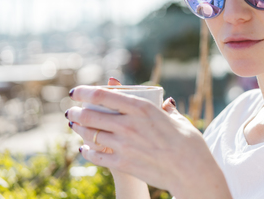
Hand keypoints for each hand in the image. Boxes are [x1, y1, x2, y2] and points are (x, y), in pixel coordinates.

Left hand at [65, 81, 230, 197]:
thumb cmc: (189, 143)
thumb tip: (166, 103)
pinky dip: (87, 151)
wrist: (191, 171)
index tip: (76, 92)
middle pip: (91, 114)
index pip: (102, 95)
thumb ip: (167, 110)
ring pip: (90, 134)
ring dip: (79, 129)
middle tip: (72, 111)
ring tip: (75, 125)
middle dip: (77, 111)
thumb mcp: (178, 119)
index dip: (84, 92)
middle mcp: (128, 124)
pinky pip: (96, 156)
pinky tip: (84, 148)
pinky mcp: (123, 163)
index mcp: (141, 108)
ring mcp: (123, 145)